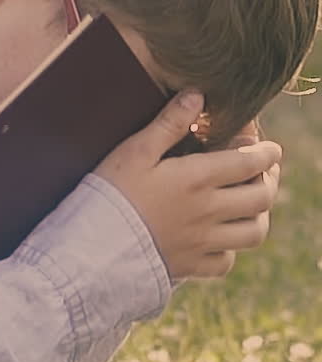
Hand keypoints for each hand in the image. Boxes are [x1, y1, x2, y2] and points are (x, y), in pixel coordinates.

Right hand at [96, 93, 281, 279]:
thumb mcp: (135, 150)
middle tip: (265, 171)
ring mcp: (202, 242)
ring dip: (259, 215)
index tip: (270, 148)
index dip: (267, 153)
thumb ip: (169, 123)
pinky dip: (230, 249)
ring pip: (253, 233)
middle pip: (261, 198)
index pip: (250, 163)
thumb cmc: (110, 191)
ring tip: (250, 204)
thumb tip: (197, 96)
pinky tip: (219, 237)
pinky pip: (225, 262)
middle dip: (270, 180)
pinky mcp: (189, 266)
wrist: (90, 246)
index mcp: (196, 178)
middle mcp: (208, 212)